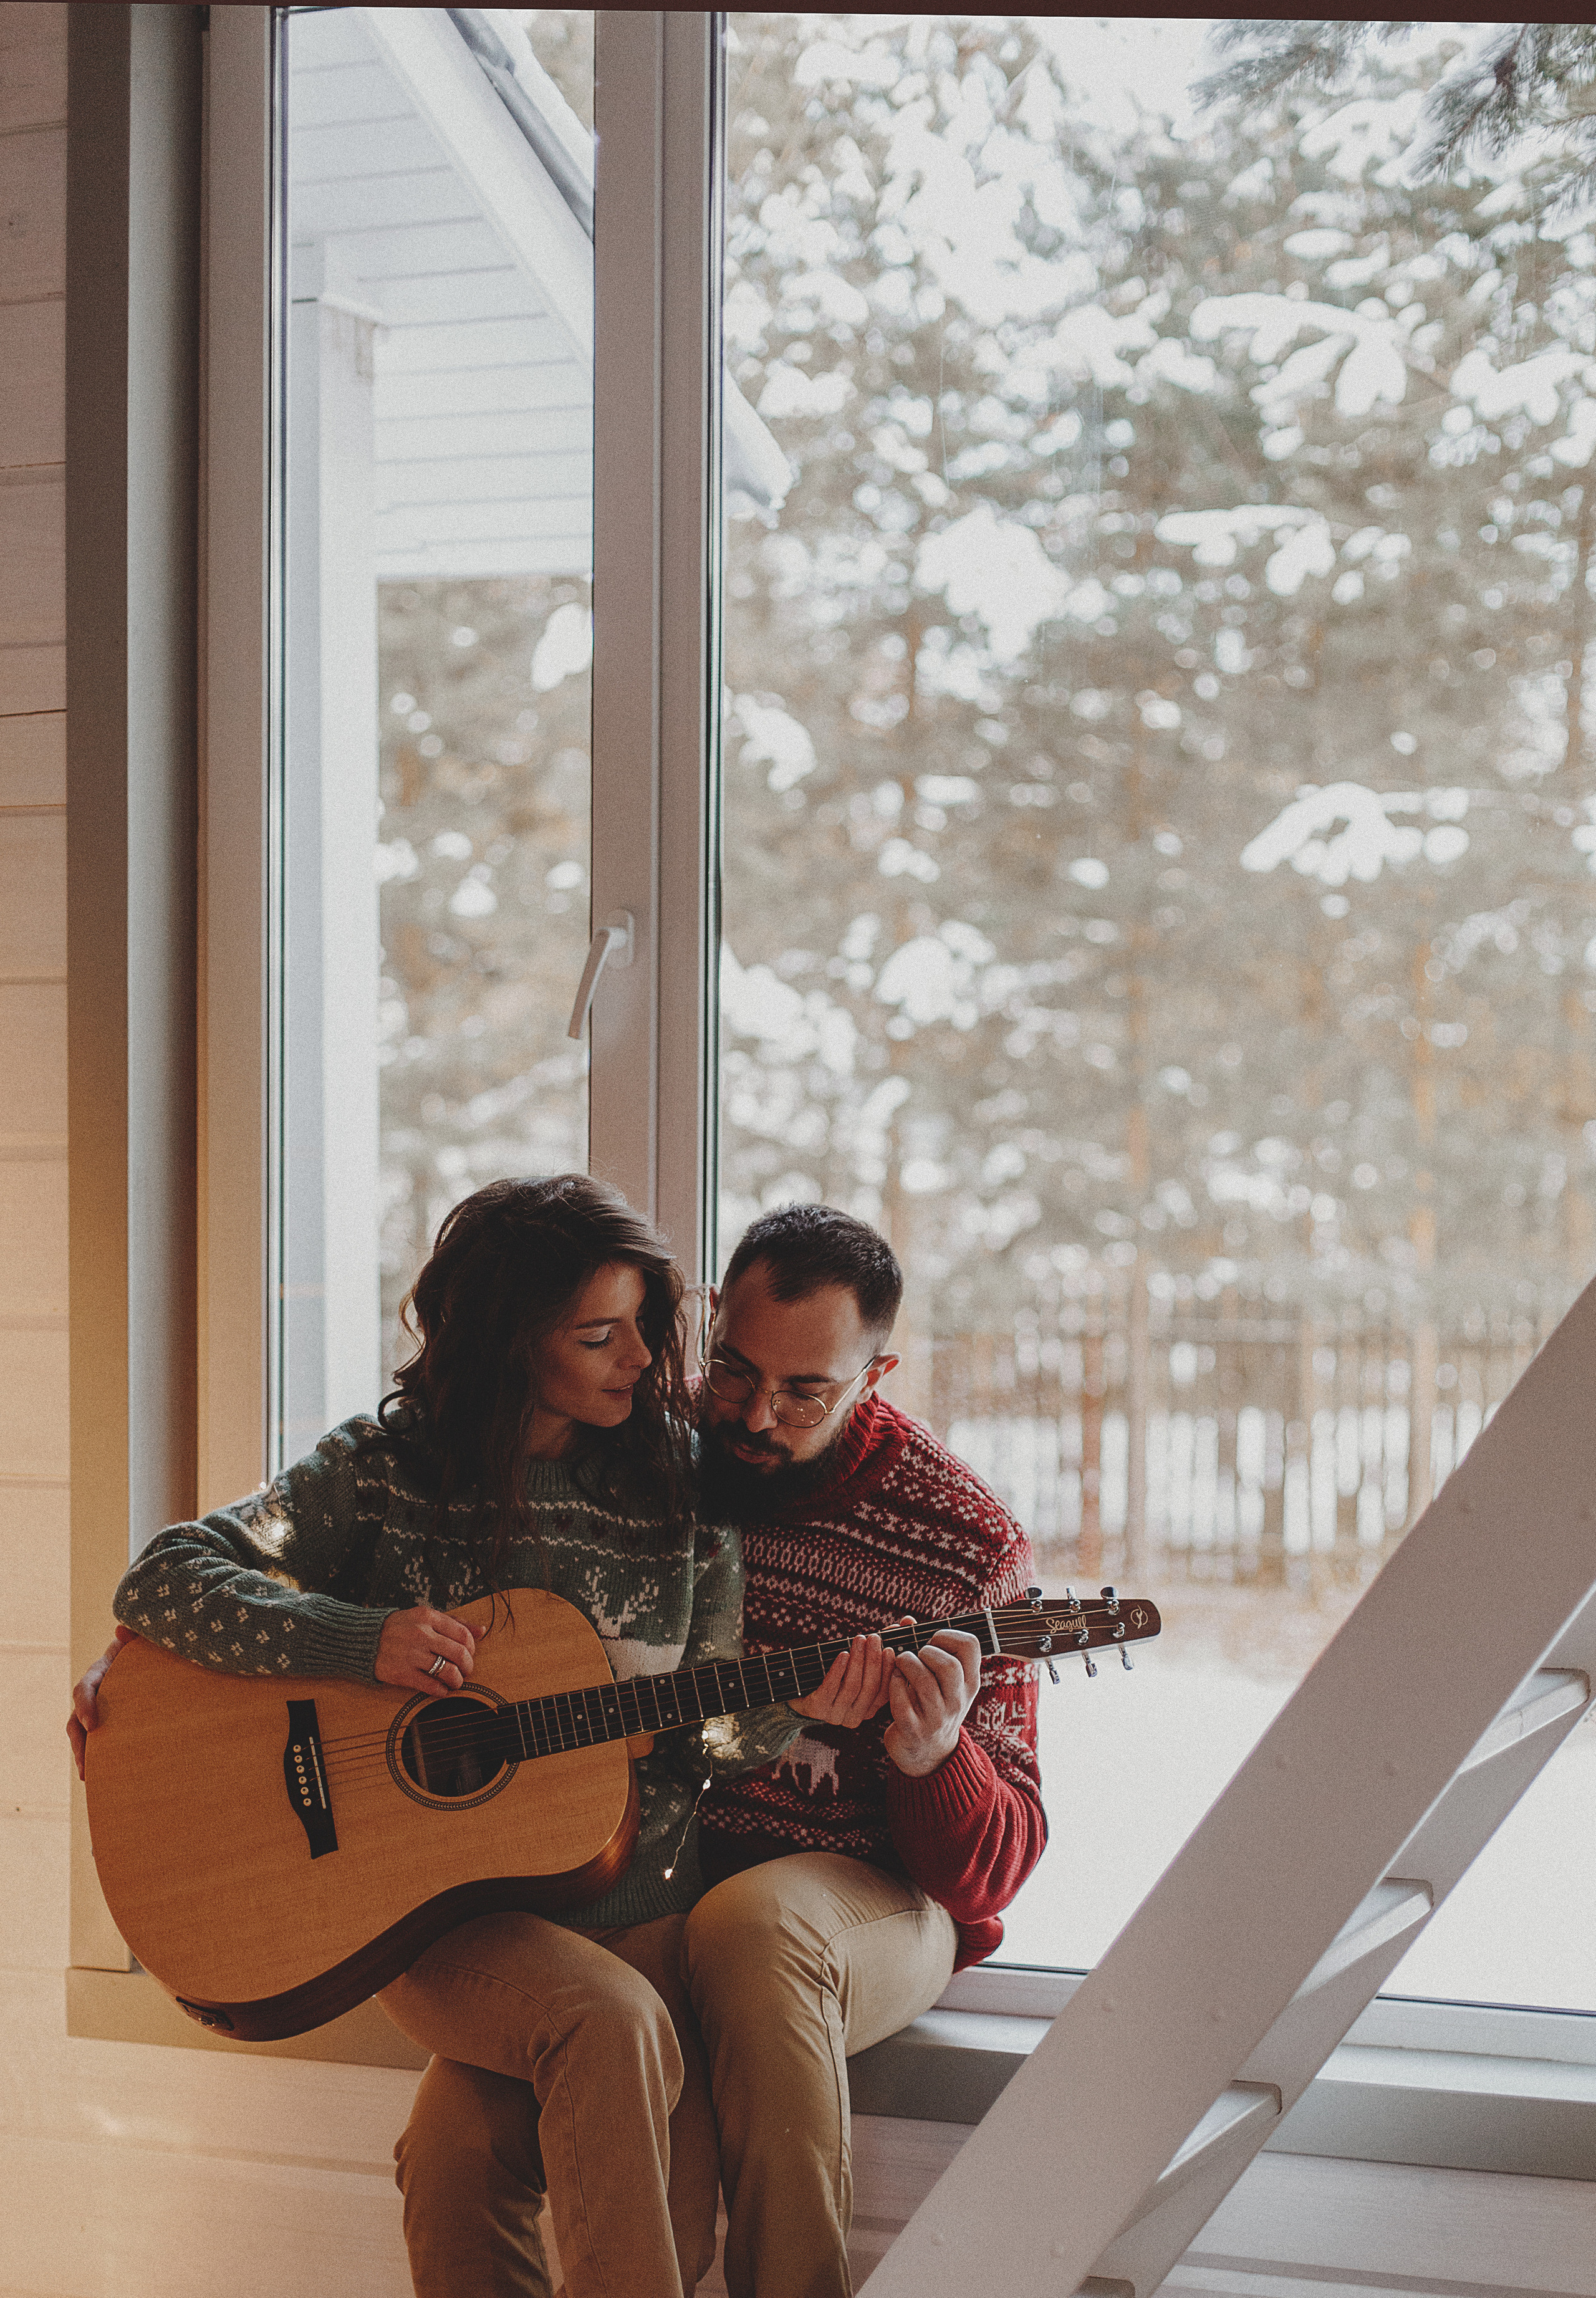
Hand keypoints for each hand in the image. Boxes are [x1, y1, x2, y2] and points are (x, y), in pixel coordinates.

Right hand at [68, 1625, 136, 1780]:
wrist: (157, 1656)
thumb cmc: (150, 1645)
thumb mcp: (145, 1639)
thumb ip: (136, 1634)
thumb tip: (123, 1627)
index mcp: (100, 1671)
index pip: (84, 1688)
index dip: (84, 1705)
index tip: (91, 1723)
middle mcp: (95, 1692)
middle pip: (76, 1719)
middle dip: (78, 1741)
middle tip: (85, 1763)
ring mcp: (100, 1709)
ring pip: (83, 1734)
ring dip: (83, 1755)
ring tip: (87, 1776)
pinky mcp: (111, 1723)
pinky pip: (99, 1741)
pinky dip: (97, 1758)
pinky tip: (102, 1777)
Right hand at [376, 1604, 475, 1696]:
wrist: (365, 1639)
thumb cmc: (399, 1628)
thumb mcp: (425, 1617)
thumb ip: (454, 1622)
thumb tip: (481, 1630)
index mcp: (428, 1618)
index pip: (463, 1634)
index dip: (472, 1648)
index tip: (468, 1654)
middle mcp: (421, 1635)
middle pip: (460, 1653)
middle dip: (468, 1666)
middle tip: (466, 1670)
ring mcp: (411, 1655)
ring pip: (448, 1671)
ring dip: (457, 1680)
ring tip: (455, 1681)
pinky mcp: (402, 1673)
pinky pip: (431, 1686)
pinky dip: (441, 1691)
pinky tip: (441, 1689)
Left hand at [789, 1633, 893, 1728]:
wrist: (798, 1690)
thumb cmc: (833, 1673)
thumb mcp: (856, 1664)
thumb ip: (878, 1648)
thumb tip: (901, 1623)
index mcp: (867, 1710)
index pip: (884, 1692)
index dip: (888, 1671)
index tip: (889, 1650)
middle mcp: (854, 1717)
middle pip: (869, 1687)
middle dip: (873, 1660)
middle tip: (874, 1638)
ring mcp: (835, 1716)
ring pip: (852, 1686)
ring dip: (857, 1660)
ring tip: (859, 1639)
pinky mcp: (817, 1709)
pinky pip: (831, 1688)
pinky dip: (838, 1670)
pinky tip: (842, 1654)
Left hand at [883, 1626, 981, 1778]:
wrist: (928, 1753)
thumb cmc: (932, 1703)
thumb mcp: (940, 1679)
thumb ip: (926, 1648)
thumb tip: (905, 1620)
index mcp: (969, 1682)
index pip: (970, 1646)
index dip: (947, 1635)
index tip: (933, 1641)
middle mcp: (957, 1700)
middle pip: (948, 1665)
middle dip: (925, 1652)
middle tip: (916, 1656)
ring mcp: (937, 1718)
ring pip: (923, 1681)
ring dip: (905, 1664)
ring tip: (900, 1664)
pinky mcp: (914, 1730)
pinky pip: (901, 1702)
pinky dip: (893, 1685)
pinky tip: (893, 1682)